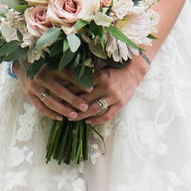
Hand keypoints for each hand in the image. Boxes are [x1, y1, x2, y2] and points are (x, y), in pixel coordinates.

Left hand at [23, 58, 141, 124]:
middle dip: (71, 105)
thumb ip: (87, 76)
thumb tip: (68, 79)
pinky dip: (96, 120)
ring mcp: (114, 97)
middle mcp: (106, 87)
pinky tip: (87, 122)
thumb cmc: (114, 69)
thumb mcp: (100, 69)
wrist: (134, 71)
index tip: (57, 96)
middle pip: (85, 99)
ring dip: (81, 115)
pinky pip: (107, 115)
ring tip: (71, 118)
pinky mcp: (120, 104)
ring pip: (94, 109)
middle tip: (60, 109)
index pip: (80, 87)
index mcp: (100, 77)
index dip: (68, 92)